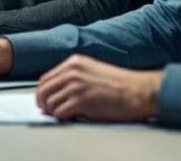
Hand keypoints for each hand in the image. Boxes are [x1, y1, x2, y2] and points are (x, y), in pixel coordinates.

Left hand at [36, 55, 162, 121]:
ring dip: (53, 112)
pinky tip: (70, 117)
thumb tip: (58, 91)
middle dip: (43, 103)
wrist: (138, 91)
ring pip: (50, 103)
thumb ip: (74, 76)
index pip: (45, 78)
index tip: (43, 101)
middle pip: (43, 91)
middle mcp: (72, 72)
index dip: (42, 92)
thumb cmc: (121, 83)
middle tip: (47, 111)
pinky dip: (62, 118)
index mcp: (74, 62)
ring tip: (62, 115)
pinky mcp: (81, 101)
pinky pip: (59, 113)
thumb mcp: (93, 70)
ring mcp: (76, 86)